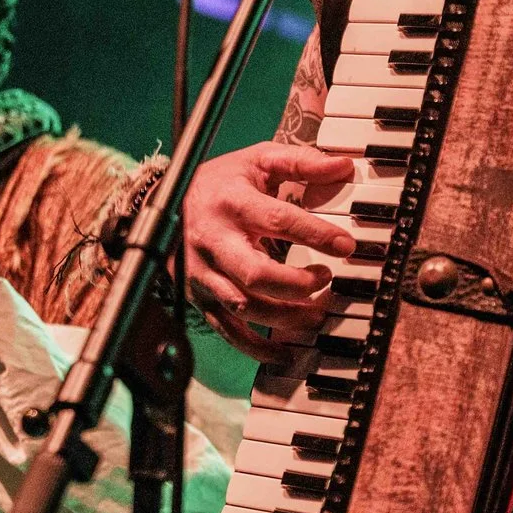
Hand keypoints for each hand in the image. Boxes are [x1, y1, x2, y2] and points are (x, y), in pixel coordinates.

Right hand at [181, 142, 357, 362]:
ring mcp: (205, 274)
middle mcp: (214, 241)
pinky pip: (228, 331)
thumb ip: (302, 162)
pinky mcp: (200, 298)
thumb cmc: (222, 183)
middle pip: (256, 274)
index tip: (346, 244)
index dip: (315, 234)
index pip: (277, 220)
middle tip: (326, 278)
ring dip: (288, 317)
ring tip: (318, 310)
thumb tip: (343, 166)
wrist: (166, 203)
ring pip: (245, 307)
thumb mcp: (259, 159)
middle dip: (298, 284)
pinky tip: (286, 353)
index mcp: (232, 202)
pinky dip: (258, 349)